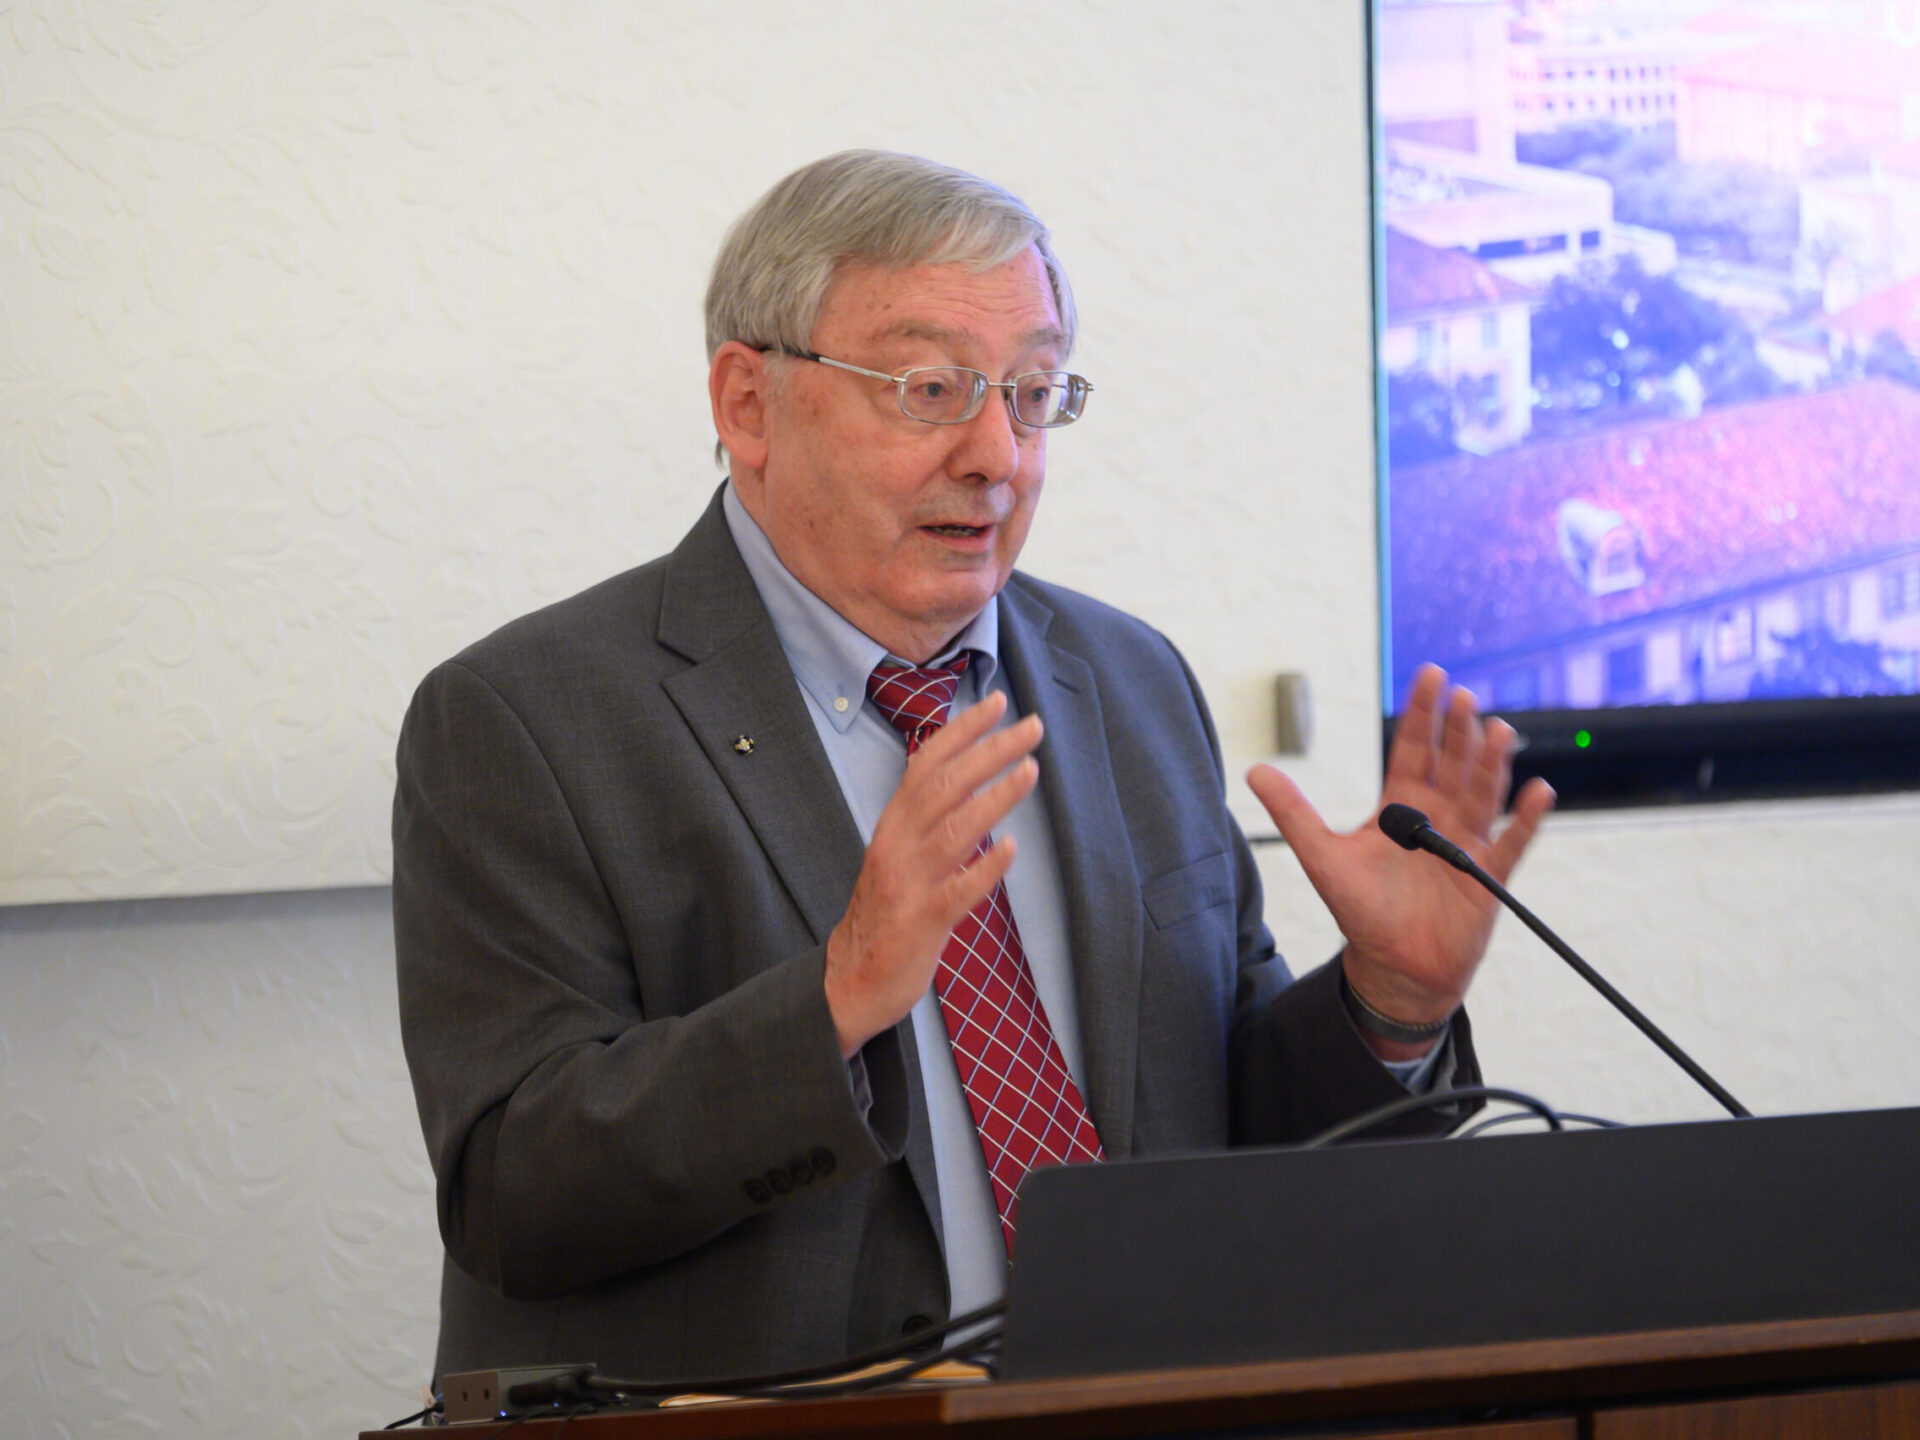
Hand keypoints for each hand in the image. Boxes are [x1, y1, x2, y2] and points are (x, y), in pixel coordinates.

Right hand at [824, 691, 1042, 1058]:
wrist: (849, 981)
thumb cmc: (883, 916)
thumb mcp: (897, 855)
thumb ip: (926, 820)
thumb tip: (967, 779)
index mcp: (893, 825)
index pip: (927, 763)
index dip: (962, 730)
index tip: (998, 702)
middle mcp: (897, 845)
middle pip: (945, 786)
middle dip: (990, 751)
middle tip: (1031, 727)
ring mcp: (908, 884)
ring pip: (953, 830)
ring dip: (994, 798)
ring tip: (1030, 771)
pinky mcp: (920, 923)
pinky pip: (956, 891)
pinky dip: (983, 868)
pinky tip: (1010, 849)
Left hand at [1247, 665, 1553, 1047]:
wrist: (1392, 967)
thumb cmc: (1361, 911)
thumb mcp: (1321, 855)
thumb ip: (1293, 812)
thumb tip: (1254, 771)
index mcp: (1401, 807)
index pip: (1415, 749)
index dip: (1423, 714)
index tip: (1432, 675)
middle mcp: (1438, 817)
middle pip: (1452, 763)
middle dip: (1457, 730)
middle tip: (1462, 696)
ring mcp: (1466, 844)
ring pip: (1482, 793)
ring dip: (1491, 763)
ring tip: (1499, 731)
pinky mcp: (1486, 877)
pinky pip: (1511, 844)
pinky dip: (1524, 819)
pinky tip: (1537, 791)